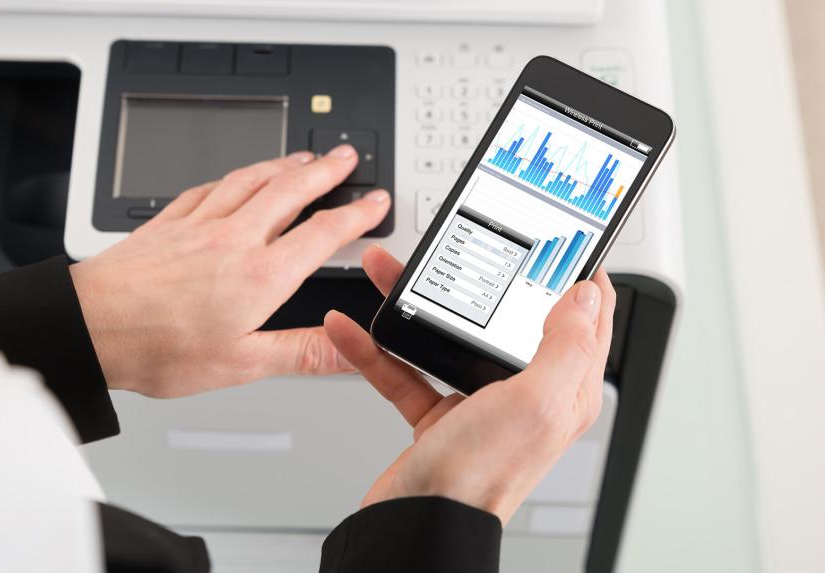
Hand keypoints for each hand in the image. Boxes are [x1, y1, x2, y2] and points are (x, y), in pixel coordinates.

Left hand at [70, 145, 389, 397]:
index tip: (376, 202)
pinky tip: (233, 178)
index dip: (357, 215)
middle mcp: (234, 238)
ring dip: (283, 164)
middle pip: (291, 190)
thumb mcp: (242, 363)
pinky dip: (232, 176)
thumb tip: (349, 350)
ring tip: (302, 157)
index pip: (323, 233)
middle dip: (325, 170)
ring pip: (251, 179)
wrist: (90, 326)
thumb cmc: (157, 346)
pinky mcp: (169, 223)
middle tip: (346, 156)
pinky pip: (209, 187)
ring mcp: (199, 225)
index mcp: (260, 274)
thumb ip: (301, 352)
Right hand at [324, 245, 614, 523]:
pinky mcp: (436, 415)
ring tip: (389, 273)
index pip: (583, 322)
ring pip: (448, 337)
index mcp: (562, 391)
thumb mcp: (535, 402)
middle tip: (462, 242)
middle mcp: (523, 395)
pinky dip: (376, 349)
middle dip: (479, 277)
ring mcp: (478, 403)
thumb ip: (563, 346)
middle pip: (504, 319)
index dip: (575, 278)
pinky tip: (352, 329)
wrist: (419, 523)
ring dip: (415, 305)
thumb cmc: (481, 476)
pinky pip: (405, 370)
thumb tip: (585, 296)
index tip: (558, 241)